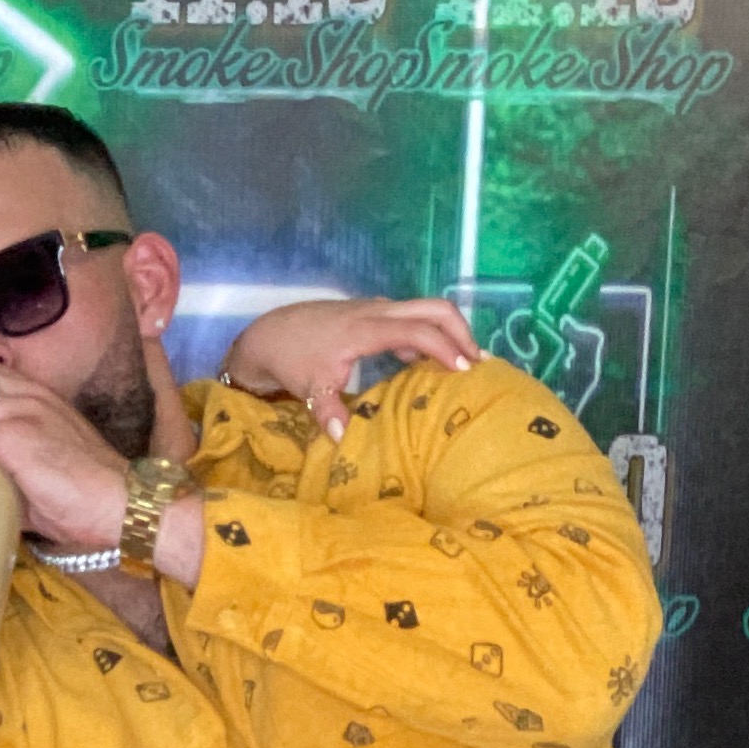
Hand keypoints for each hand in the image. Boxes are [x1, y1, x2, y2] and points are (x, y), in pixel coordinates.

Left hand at [220, 296, 478, 441]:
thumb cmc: (292, 359)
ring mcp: (378, 308)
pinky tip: (435, 362)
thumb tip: (343, 439)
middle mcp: (378, 311)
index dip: (445, 348)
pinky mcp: (375, 313)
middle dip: (462, 331)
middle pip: (435, 308)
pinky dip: (431, 334)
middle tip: (478, 363)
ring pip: (426, 309)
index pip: (418, 331)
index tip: (464, 371)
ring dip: (449, 331)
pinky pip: (413, 317)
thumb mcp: (308, 388)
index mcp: (366, 328)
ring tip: (466, 364)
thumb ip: (327, 411)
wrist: (270, 334)